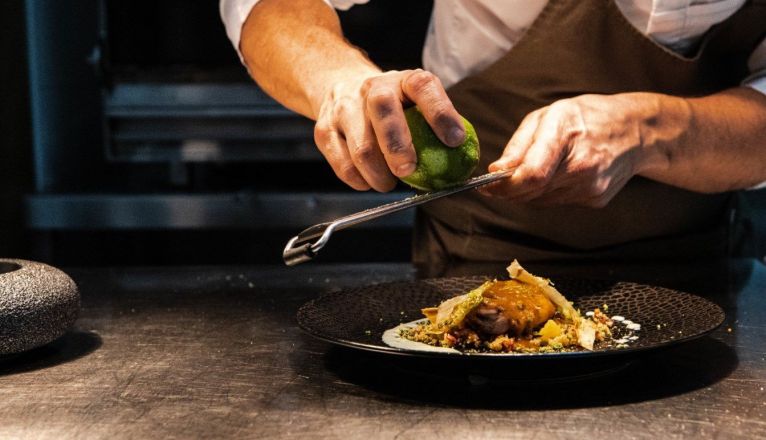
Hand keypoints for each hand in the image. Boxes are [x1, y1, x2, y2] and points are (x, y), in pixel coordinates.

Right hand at [313, 69, 465, 190]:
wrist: (340, 86)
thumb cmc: (391, 105)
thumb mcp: (415, 102)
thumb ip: (435, 126)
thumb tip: (460, 162)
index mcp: (403, 80)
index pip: (424, 87)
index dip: (441, 114)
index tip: (455, 141)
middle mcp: (373, 88)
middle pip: (383, 113)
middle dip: (398, 148)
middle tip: (409, 171)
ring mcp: (344, 108)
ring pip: (361, 148)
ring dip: (379, 175)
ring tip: (390, 182)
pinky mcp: (324, 130)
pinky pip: (342, 165)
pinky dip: (359, 181)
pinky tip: (370, 181)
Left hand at [480, 93, 668, 207]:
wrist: (637, 131)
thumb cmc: (588, 116)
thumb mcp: (550, 114)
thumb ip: (520, 144)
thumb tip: (496, 171)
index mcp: (567, 135)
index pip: (532, 174)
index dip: (504, 185)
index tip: (487, 185)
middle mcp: (582, 165)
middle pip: (532, 192)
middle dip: (508, 190)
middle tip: (495, 183)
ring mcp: (591, 186)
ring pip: (541, 201)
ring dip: (527, 192)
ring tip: (531, 171)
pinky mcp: (596, 200)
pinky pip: (557, 202)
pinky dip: (547, 193)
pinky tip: (558, 175)